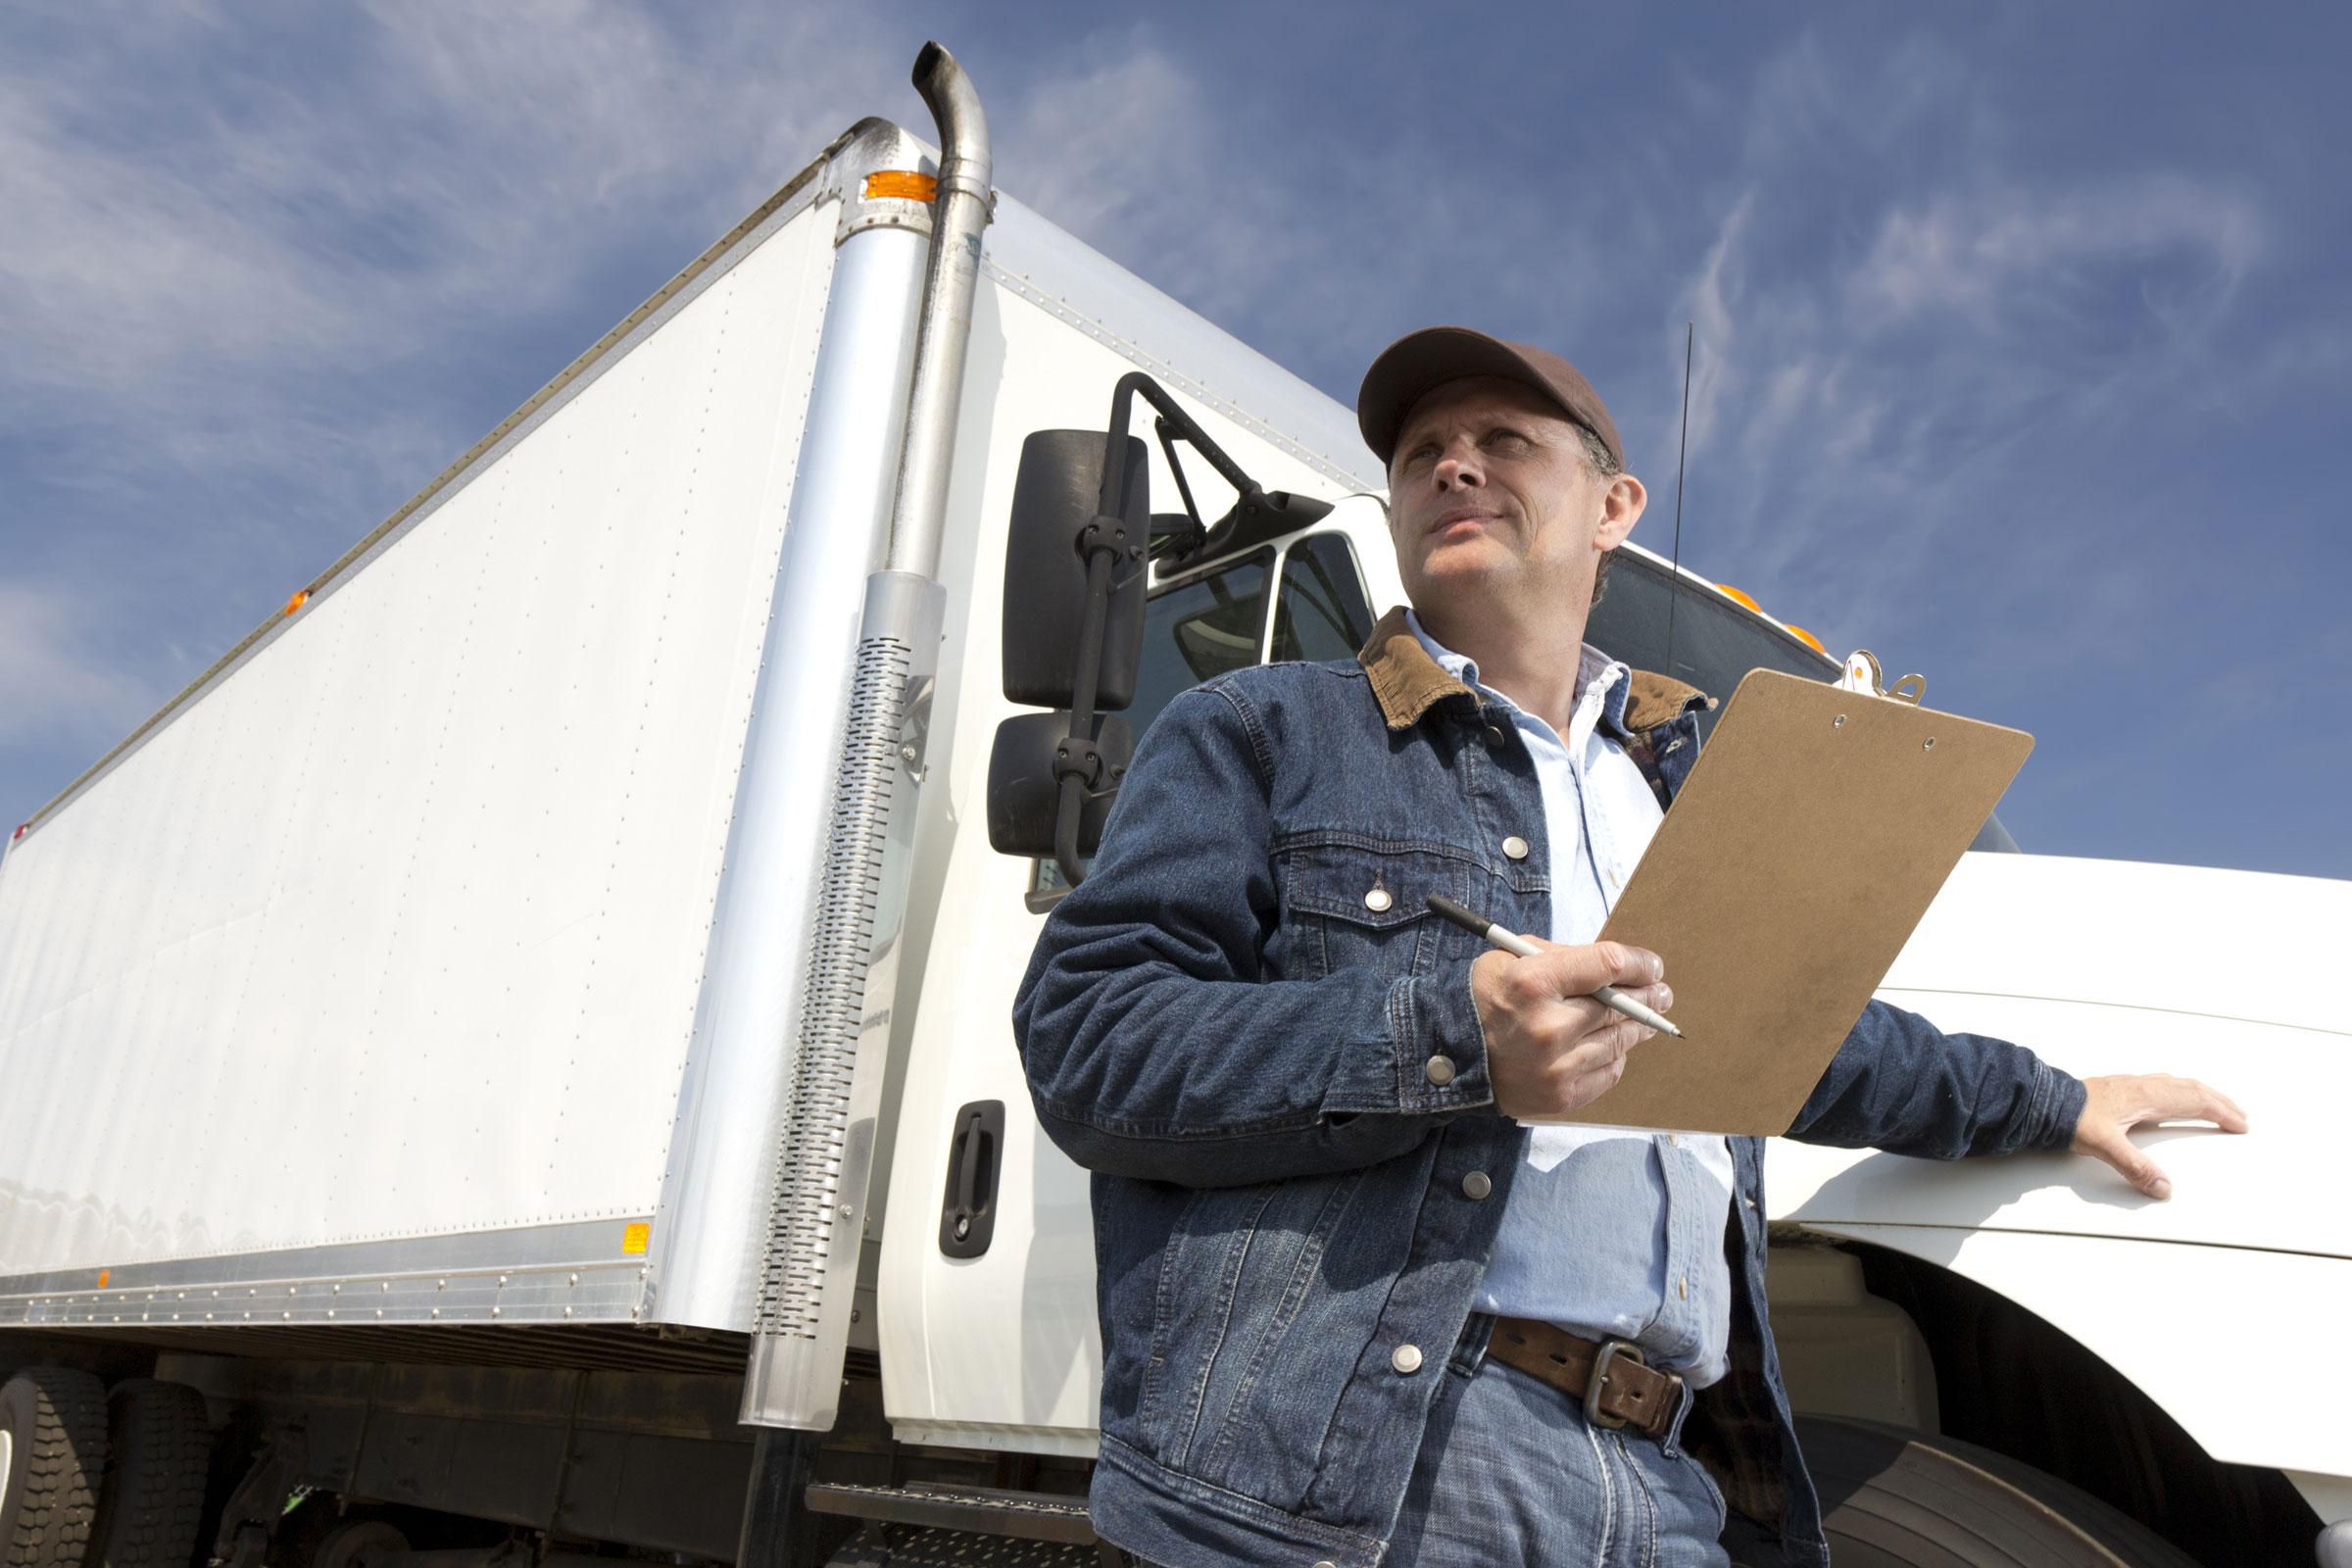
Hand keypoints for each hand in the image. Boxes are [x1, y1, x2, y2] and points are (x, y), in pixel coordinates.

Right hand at [1469, 937, 1671, 1120]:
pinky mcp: (1561, 1095)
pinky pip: (1609, 1072)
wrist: (1448, 1054)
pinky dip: (1614, 1057)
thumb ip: (1564, 958)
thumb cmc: (1482, 999)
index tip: (1652, 967)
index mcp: (1534, 981)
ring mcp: (1557, 1065)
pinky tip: (1611, 1047)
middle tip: (1661, 994)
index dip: (1640, 964)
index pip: (1609, 964)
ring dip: (1635, 1028)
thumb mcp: (1512, 959)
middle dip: (1647, 997)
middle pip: (1621, 1005)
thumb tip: (1616, 968)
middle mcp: (1549, 1026)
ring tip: (1642, 1021)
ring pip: (1620, 1040)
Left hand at [2069, 1074, 2248, 1198]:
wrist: (2041, 1100)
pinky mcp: (2117, 1088)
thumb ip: (2134, 1167)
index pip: (2194, 1101)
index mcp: (2146, 1096)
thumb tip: (2163, 1187)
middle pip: (2190, 1089)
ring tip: (2214, 1104)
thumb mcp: (2104, 1146)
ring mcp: (2129, 1085)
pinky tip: (2171, 1098)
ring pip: (2175, 1083)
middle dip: (2218, 1101)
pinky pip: (2159, 1084)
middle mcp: (2141, 1086)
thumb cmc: (2069, 1117)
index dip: (2220, 1113)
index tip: (2241, 1124)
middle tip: (2239, 1114)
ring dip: (2200, 1094)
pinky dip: (2178, 1090)